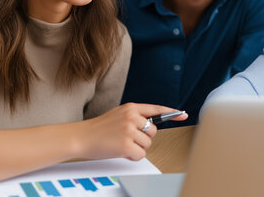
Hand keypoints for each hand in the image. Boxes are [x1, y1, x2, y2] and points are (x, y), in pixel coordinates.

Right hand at [73, 103, 187, 160]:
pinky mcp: (126, 144)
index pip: (156, 109)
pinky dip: (133, 156)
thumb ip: (134, 117)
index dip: (172, 113)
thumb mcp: (118, 115)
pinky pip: (141, 154)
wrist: (81, 137)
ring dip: (137, 148)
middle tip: (127, 138)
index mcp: (131, 108)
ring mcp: (129, 130)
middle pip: (153, 132)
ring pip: (147, 144)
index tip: (183, 115)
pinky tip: (121, 151)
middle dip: (143, 138)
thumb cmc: (99, 129)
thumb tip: (151, 127)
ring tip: (121, 144)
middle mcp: (131, 117)